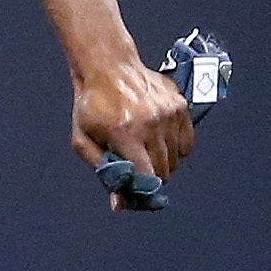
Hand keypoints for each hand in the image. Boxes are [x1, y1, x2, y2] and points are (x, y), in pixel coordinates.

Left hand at [70, 58, 192, 209]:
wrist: (109, 65)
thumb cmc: (92, 104)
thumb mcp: (83, 138)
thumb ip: (103, 171)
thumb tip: (120, 204)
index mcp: (125, 133)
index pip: (146, 176)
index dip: (143, 188)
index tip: (137, 191)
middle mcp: (151, 124)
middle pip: (163, 170)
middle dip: (151, 178)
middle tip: (140, 171)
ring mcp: (168, 114)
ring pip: (176, 159)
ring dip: (163, 163)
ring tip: (147, 151)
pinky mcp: (180, 106)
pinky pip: (186, 142)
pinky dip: (177, 149)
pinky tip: (161, 141)